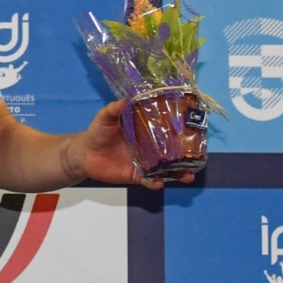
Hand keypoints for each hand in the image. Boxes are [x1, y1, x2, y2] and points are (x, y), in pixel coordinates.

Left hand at [66, 99, 194, 191]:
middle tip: (198, 157)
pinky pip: (149, 180)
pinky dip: (155, 182)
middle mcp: (148, 147)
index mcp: (144, 131)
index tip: (194, 131)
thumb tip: (124, 100)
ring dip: (177, 173)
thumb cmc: (97, 132)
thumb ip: (113, 110)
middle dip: (185, 156)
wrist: (85, 153)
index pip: (165, 130)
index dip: (179, 131)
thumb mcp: (105, 118)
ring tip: (187, 176)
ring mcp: (144, 162)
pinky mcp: (135, 175)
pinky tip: (160, 182)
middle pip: (171, 152)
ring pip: (165, 169)